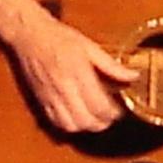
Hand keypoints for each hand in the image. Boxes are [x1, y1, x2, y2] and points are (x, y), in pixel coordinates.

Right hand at [8, 16, 139, 133]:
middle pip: (86, 121)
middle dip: (102, 123)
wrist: (29, 35)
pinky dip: (69, 125)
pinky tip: (77, 117)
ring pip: (71, 126)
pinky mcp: (42, 100)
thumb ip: (111, 65)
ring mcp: (51, 96)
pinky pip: (56, 122)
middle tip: (110, 115)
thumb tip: (133, 76)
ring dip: (86, 126)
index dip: (113, 113)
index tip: (119, 109)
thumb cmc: (59, 38)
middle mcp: (63, 88)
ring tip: (95, 118)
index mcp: (77, 73)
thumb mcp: (89, 46)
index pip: (99, 105)